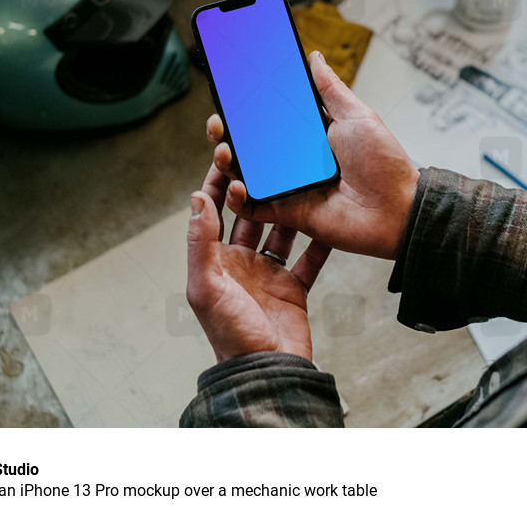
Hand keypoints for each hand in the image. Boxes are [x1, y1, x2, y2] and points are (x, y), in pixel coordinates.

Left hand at [187, 163, 331, 362]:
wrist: (267, 372)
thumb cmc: (230, 335)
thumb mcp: (207, 287)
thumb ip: (201, 243)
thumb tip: (196, 198)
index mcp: (215, 262)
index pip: (213, 213)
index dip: (218, 184)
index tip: (226, 154)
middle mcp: (241, 264)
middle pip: (249, 216)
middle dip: (257, 189)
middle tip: (267, 159)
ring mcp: (268, 274)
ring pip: (281, 231)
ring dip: (289, 208)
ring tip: (301, 179)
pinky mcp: (294, 287)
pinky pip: (310, 258)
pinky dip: (320, 241)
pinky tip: (330, 219)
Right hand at [207, 51, 420, 258]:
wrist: (396, 210)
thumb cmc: (382, 163)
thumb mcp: (357, 116)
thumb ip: (330, 89)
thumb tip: (314, 57)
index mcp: (310, 136)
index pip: (270, 118)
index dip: (247, 108)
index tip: (228, 93)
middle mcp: (295, 160)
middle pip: (251, 145)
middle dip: (228, 132)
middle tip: (218, 122)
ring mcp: (289, 187)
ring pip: (246, 173)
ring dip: (227, 161)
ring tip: (223, 150)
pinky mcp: (287, 213)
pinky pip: (254, 206)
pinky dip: (239, 197)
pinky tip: (236, 184)